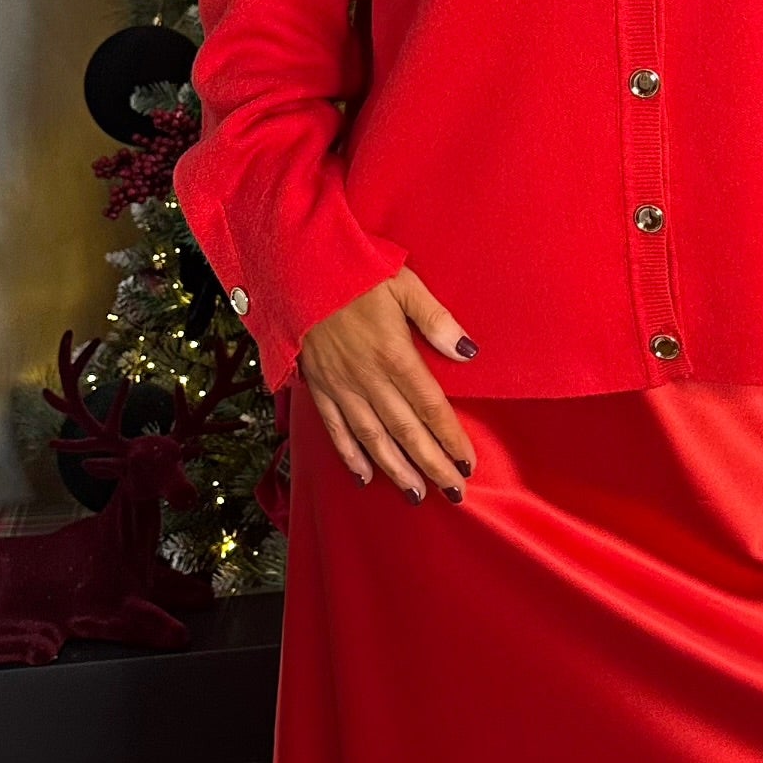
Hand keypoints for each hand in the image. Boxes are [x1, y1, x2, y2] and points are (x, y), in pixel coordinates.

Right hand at [297, 266, 478, 501]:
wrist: (295, 267)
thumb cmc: (354, 271)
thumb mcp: (404, 284)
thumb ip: (436, 320)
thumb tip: (467, 351)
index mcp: (394, 355)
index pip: (431, 407)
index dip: (451, 439)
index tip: (468, 463)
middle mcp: (368, 379)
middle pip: (406, 432)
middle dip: (432, 465)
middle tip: (453, 492)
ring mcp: (340, 386)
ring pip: (372, 439)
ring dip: (396, 470)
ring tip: (416, 495)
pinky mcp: (318, 386)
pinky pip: (335, 429)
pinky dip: (350, 455)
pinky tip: (365, 476)